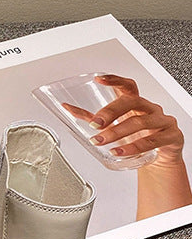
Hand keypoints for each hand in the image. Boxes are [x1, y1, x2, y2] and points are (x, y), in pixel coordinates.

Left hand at [62, 74, 184, 166]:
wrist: (160, 159)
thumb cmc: (137, 138)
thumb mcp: (115, 127)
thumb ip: (94, 119)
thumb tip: (70, 110)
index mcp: (136, 104)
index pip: (127, 86)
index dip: (114, 80)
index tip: (99, 79)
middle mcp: (149, 108)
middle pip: (131, 102)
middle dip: (111, 112)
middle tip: (96, 124)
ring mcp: (161, 121)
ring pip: (140, 122)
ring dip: (118, 131)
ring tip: (102, 141)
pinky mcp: (170, 136)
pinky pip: (151, 141)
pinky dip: (133, 147)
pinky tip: (120, 151)